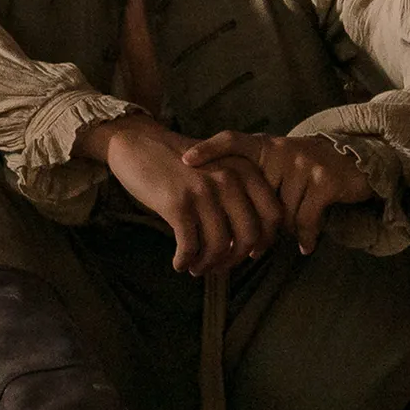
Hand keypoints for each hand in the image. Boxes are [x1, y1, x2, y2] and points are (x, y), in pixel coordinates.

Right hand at [85, 115, 284, 276]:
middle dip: (234, 259)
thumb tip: (246, 245)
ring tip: (196, 267)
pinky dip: (185, 260)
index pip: (273, 216)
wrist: (136, 141)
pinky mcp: (178, 203)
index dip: (264, 241)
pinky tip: (178, 262)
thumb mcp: (217, 167)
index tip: (248, 254)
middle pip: (248, 236)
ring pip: (219, 245)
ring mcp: (204, 191)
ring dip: (207, 264)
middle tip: (219, 267)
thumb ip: (237, 196)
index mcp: (245, 171)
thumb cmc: (177, 161)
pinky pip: (190, 245)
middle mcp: (230, 180)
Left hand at [182, 130, 374, 255]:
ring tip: (290, 233)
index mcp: (263, 146)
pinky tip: (305, 247)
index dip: (209, 149)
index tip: (185, 161)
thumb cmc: (304, 172)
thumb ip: (254, 181)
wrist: (353, 162)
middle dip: (258, 222)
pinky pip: (305, 218)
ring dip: (286, 228)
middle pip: (256, 196)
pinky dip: (306, 236)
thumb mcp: (277, 168)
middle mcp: (280, 149)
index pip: (232, 140)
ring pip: (280, 211)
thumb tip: (221, 216)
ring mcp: (302, 163)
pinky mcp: (324, 180)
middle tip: (256, 246)